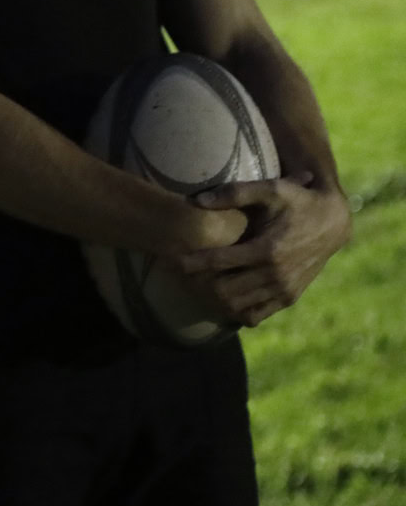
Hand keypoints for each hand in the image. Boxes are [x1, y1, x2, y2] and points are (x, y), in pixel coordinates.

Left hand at [177, 174, 352, 326]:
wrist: (333, 222)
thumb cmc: (297, 201)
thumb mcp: (271, 190)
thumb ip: (235, 193)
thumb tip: (197, 200)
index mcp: (267, 249)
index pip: (219, 262)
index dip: (191, 262)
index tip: (172, 260)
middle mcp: (276, 274)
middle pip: (224, 290)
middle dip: (199, 284)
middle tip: (180, 275)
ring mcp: (283, 290)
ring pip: (236, 307)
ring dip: (213, 299)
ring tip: (196, 285)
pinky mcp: (289, 298)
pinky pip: (255, 315)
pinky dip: (234, 310)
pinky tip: (221, 296)